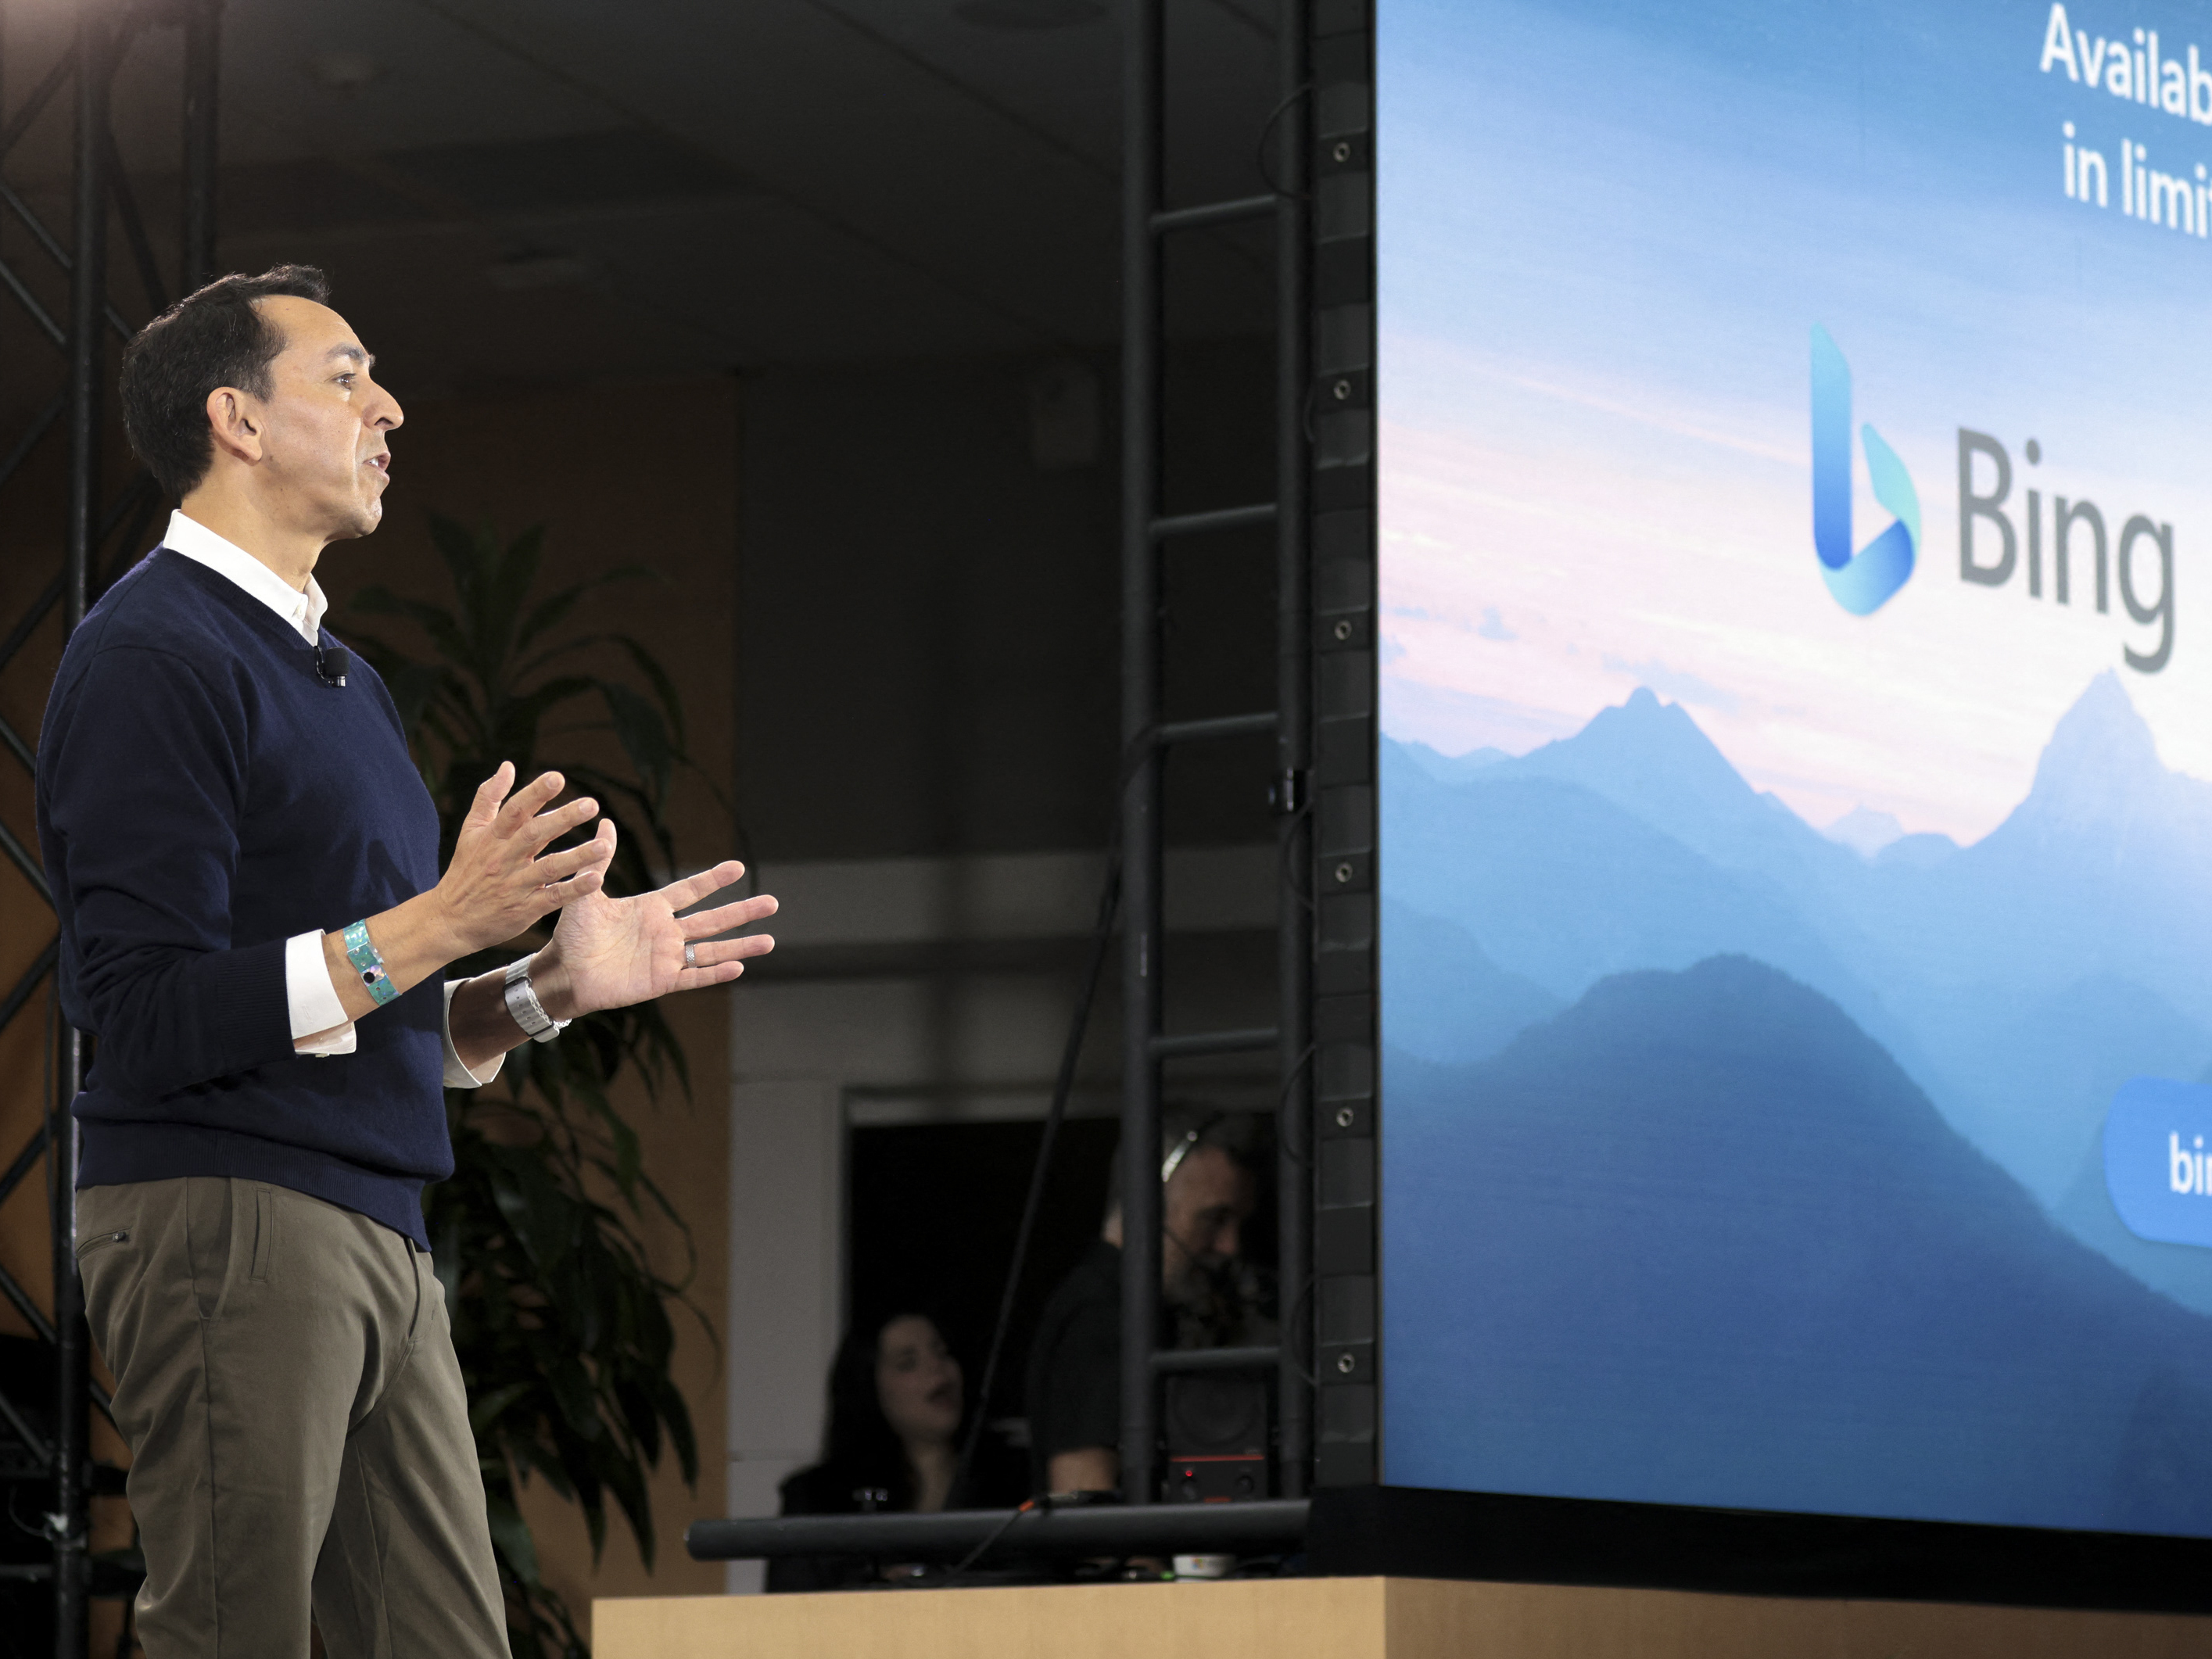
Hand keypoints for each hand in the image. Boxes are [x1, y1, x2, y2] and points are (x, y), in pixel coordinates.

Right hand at [432, 764, 613, 955]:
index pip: (515, 811)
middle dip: (563, 819)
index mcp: (492, 838)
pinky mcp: (524, 909)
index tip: (558, 777)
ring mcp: (515, 885)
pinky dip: (575, 889)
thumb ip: (488, 797)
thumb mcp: (470, 831)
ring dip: (578, 856)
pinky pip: (553, 897)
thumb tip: (508, 766)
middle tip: (591, 804)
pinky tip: (597, 878)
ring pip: (549, 868)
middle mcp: (504, 859)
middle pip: (535, 835)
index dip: (535, 793)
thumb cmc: (465, 871)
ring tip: (604, 845)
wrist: (450, 920)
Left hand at [530, 828, 776, 1018]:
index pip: (690, 890)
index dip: (713, 880)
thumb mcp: (587, 892)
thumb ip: (600, 861)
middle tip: (772, 902)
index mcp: (652, 909)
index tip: (738, 867)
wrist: (565, 972)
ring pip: (712, 950)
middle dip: (742, 912)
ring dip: (741, 945)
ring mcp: (666, 958)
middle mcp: (666, 932)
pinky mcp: (661, 981)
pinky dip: (715, 973)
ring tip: (769, 941)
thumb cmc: (573, 934)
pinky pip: (694, 978)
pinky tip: (738, 967)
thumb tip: (604, 821)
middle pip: (712, 920)